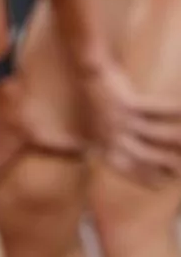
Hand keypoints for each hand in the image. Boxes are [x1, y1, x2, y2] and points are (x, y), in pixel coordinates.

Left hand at [81, 61, 180, 186]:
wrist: (84, 75)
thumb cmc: (92, 104)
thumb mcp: (92, 129)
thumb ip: (98, 146)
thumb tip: (111, 157)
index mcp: (101, 146)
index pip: (126, 169)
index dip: (146, 178)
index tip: (164, 182)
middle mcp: (109, 136)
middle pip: (145, 156)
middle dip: (167, 163)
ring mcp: (118, 120)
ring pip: (156, 134)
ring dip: (178, 138)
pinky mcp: (126, 103)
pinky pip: (158, 109)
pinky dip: (175, 110)